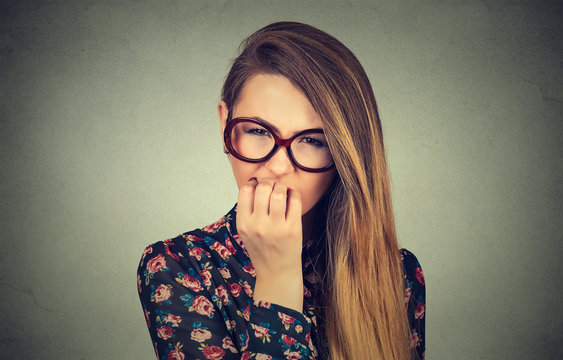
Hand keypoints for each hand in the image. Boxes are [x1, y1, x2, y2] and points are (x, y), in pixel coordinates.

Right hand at [236, 177, 303, 310]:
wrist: (276, 272)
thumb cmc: (262, 249)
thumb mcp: (246, 232)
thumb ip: (247, 210)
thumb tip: (256, 182)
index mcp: (243, 224)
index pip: (245, 190)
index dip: (254, 183)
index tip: (259, 186)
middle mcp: (258, 225)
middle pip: (263, 187)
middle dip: (269, 182)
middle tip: (273, 186)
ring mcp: (276, 227)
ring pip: (279, 192)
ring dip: (282, 187)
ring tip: (283, 191)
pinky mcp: (292, 229)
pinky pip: (295, 201)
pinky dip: (294, 194)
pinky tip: (292, 197)